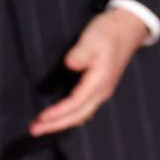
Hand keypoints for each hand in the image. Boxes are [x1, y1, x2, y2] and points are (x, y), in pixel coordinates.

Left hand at [29, 8, 148, 135]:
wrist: (126, 29)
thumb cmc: (108, 32)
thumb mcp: (94, 38)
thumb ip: (81, 52)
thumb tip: (70, 63)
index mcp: (100, 81)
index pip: (76, 104)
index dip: (58, 112)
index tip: (41, 117)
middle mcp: (101, 92)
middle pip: (77, 116)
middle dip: (55, 125)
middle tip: (33, 130)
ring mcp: (101, 92)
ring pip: (80, 116)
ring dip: (60, 124)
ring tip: (40, 127)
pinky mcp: (97, 90)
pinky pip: (82, 110)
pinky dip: (68, 117)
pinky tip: (56, 118)